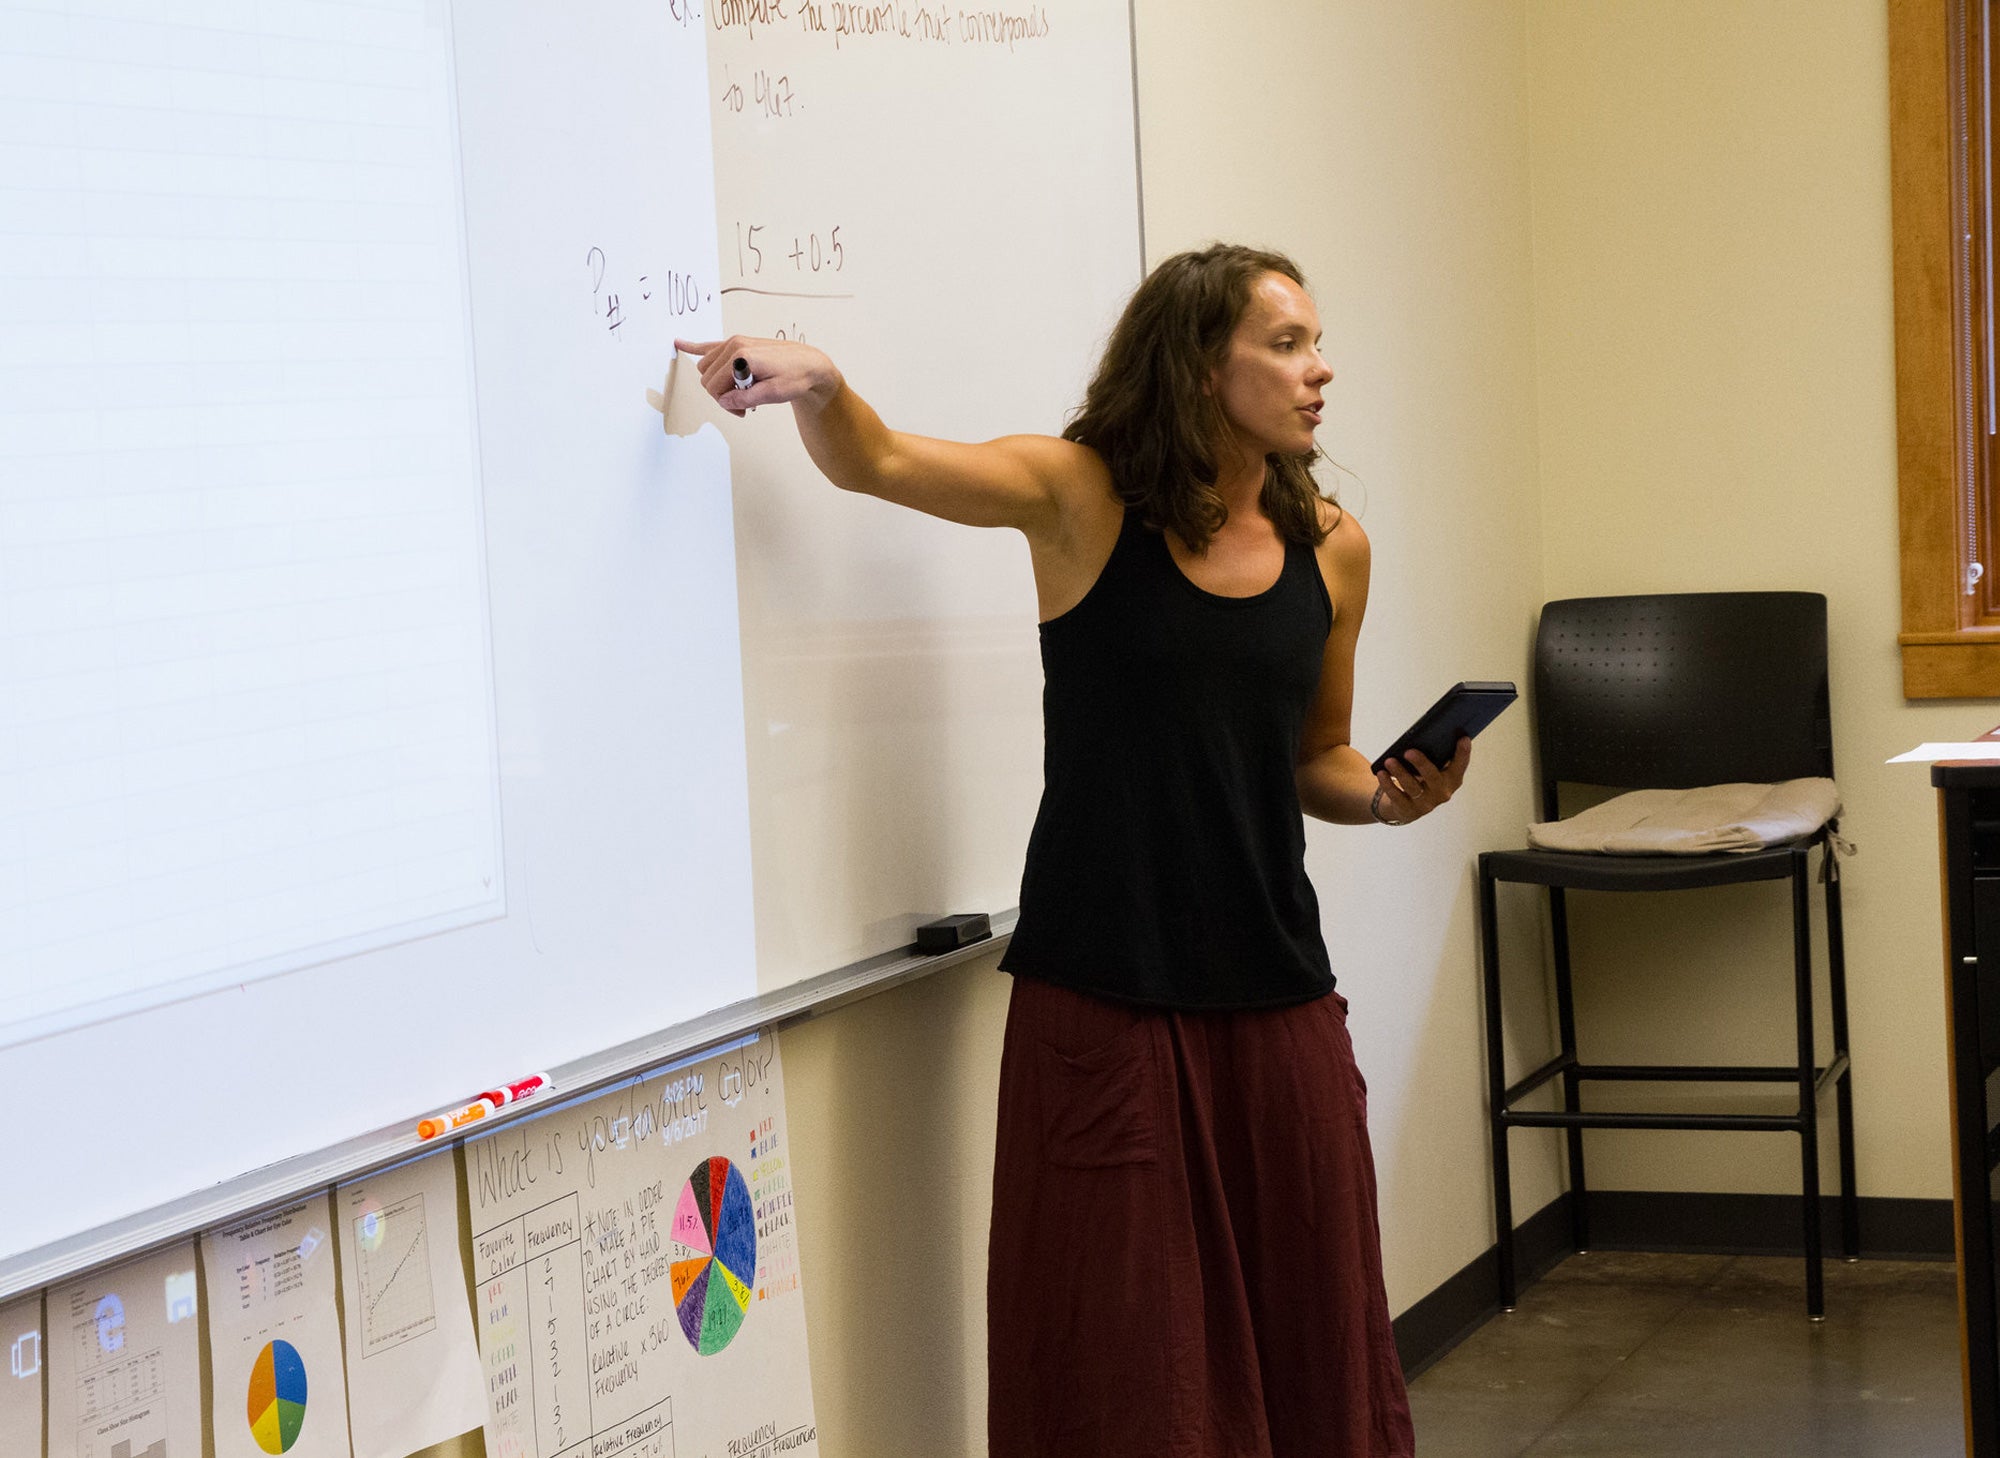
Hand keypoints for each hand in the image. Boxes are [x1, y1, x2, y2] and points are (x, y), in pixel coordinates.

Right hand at [673, 335, 839, 417]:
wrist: (809, 364)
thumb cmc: (795, 377)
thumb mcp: (773, 394)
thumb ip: (745, 398)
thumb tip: (725, 401)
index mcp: (742, 356)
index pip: (714, 385)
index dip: (725, 403)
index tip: (742, 410)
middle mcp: (735, 345)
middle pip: (707, 377)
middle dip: (720, 395)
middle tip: (743, 405)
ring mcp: (735, 343)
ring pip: (706, 368)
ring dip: (718, 383)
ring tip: (741, 393)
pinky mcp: (738, 344)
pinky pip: (709, 345)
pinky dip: (695, 346)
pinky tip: (680, 343)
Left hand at [1374, 736, 1470, 824]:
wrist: (1407, 805)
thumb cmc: (1422, 778)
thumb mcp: (1431, 767)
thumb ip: (1434, 754)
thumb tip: (1423, 735)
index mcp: (1452, 779)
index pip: (1460, 765)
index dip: (1463, 753)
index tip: (1463, 738)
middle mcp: (1442, 793)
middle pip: (1433, 777)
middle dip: (1421, 763)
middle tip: (1408, 751)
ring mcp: (1426, 804)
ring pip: (1413, 787)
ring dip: (1400, 772)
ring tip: (1389, 761)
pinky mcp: (1408, 810)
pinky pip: (1397, 796)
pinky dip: (1388, 783)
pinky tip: (1381, 772)